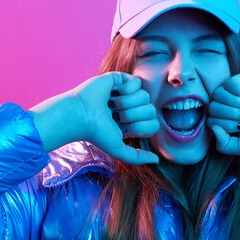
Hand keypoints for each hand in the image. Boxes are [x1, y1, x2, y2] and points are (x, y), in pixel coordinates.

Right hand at [29, 72, 158, 163]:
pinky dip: (125, 89)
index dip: (140, 127)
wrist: (82, 115)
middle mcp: (131, 108)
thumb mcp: (118, 150)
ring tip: (111, 104)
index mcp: (132, 123)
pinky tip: (112, 92)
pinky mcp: (120, 79)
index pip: (153, 124)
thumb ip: (137, 157)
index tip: (123, 128)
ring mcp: (126, 93)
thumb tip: (156, 160)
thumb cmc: (97, 133)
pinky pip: (137, 82)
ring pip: (145, 96)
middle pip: (150, 110)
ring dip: (126, 103)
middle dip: (132, 115)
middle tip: (114, 115)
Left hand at [207, 72, 239, 154]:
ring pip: (218, 94)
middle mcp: (229, 104)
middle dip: (231, 114)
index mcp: (227, 119)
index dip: (226, 125)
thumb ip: (223, 145)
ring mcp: (235, 90)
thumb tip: (212, 127)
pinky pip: (228, 83)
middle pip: (213, 107)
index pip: (211, 120)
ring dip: (236, 103)